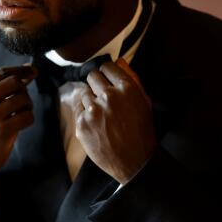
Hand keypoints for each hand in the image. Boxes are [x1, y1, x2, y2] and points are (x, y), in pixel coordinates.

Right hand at [0, 65, 36, 192]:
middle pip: (14, 82)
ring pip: (23, 98)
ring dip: (27, 104)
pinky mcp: (1, 132)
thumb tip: (29, 68)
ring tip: (20, 112)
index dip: (20, 70)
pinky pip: (27, 116)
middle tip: (22, 99)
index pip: (0, 72)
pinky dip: (28, 118)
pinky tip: (20, 123)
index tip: (32, 70)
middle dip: (23, 89)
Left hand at [74, 59, 155, 182]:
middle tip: (103, 97)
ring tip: (101, 114)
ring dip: (90, 99)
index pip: (108, 67)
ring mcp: (93, 110)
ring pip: (84, 92)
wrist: (134, 161)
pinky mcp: (82, 123)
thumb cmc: (141, 131)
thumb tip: (120, 60)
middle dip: (97, 84)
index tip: (108, 81)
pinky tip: (96, 123)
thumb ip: (132, 79)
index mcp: (127, 89)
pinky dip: (84, 114)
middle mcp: (109, 96)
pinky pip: (77, 108)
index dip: (108, 74)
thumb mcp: (144, 102)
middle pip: (92, 76)